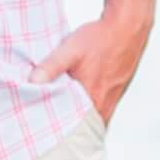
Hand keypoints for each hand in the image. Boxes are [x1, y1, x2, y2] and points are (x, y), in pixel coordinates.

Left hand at [31, 7, 152, 127]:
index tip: (47, 131)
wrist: (127, 26)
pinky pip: (101, 107)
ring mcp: (113, 99)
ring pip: (93, 117)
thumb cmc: (101, 38)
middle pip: (84, 126)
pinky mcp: (116, 91)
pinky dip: (89, 108)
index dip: (60, 132)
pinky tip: (80, 98)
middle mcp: (106, 104)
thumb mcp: (70, 50)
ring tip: (62, 113)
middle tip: (51, 126)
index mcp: (93, 99)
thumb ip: (50, 67)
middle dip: (68, 127)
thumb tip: (32, 82)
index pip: (75, 128)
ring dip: (80, 117)